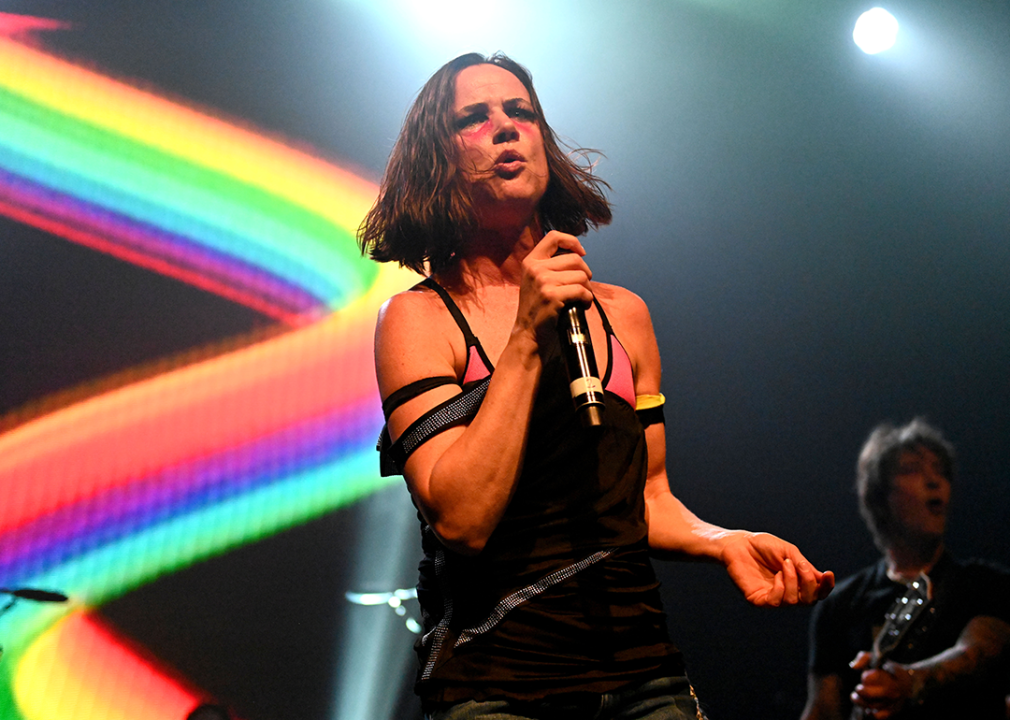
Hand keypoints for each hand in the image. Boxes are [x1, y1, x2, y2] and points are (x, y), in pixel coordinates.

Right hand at [515, 231, 592, 346]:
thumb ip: (549, 266)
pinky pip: (581, 291)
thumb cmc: (536, 309)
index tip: (581, 253)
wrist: (527, 334)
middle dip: (585, 273)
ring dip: (587, 288)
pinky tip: (583, 305)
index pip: (553, 237)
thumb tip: (577, 256)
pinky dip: (587, 299)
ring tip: (582, 298)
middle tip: (583, 286)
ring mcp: (543, 281)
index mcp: (531, 261)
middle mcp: (535, 268)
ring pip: (581, 275)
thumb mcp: (535, 281)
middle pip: (574, 259)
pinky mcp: (552, 296)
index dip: (572, 241)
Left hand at [720, 531, 833, 606]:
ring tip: (784, 564)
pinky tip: (777, 575)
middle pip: (809, 600)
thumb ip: (803, 566)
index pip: (817, 592)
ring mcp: (773, 597)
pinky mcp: (759, 599)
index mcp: (797, 580)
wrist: (738, 543)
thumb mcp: (788, 552)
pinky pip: (777, 601)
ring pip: (794, 600)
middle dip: (810, 584)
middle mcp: (787, 591)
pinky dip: (781, 588)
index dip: (826, 586)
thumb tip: (821, 579)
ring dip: (793, 581)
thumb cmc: (763, 546)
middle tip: (800, 566)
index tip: (828, 574)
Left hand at [848, 654, 915, 718]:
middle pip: (881, 693)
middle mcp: (897, 687)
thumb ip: (863, 658)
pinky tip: (866, 707)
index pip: (881, 676)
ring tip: (856, 696)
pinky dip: (871, 713)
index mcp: (894, 672)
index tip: (864, 675)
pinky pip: (880, 716)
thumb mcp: (874, 657)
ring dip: (862, 702)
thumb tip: (853, 667)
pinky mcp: (893, 710)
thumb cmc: (885, 667)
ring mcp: (896, 700)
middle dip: (865, 692)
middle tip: (858, 688)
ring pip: (876, 705)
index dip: (869, 677)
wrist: (906, 681)